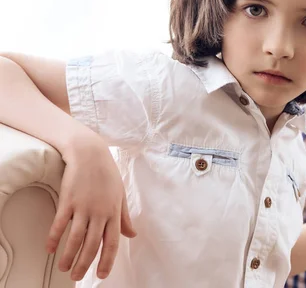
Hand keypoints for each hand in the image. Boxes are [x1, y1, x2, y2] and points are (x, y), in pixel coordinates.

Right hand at [46, 133, 136, 280]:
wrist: (90, 154)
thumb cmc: (107, 175)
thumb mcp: (120, 195)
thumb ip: (124, 217)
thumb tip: (132, 234)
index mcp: (113, 212)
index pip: (112, 242)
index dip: (107, 260)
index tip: (101, 274)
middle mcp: (99, 212)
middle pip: (91, 245)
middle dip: (84, 264)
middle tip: (77, 277)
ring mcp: (83, 207)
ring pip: (75, 239)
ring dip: (68, 256)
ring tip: (64, 268)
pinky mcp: (68, 201)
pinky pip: (60, 224)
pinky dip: (54, 238)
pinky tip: (49, 249)